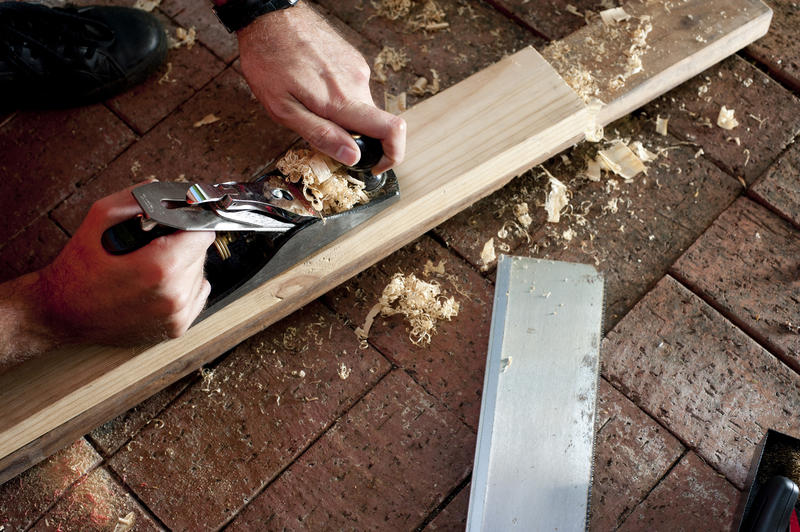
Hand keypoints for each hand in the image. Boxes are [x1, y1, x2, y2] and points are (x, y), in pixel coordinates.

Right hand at [37, 185, 214, 344]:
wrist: (61, 313)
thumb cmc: (78, 269)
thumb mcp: (100, 218)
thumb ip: (139, 198)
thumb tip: (170, 190)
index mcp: (161, 268)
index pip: (203, 233)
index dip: (190, 223)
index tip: (179, 222)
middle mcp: (174, 296)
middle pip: (201, 253)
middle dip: (182, 244)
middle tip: (153, 245)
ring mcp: (177, 316)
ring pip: (199, 274)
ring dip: (183, 265)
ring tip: (150, 266)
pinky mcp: (177, 328)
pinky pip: (196, 294)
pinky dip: (183, 285)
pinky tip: (157, 283)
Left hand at [237, 2, 405, 173]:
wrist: (269, 16)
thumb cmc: (269, 61)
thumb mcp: (284, 110)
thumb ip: (321, 134)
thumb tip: (353, 156)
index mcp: (341, 100)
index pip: (391, 131)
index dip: (392, 155)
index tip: (375, 165)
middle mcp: (357, 83)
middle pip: (373, 124)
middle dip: (353, 136)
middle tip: (321, 129)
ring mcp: (357, 68)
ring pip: (361, 107)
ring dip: (343, 115)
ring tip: (310, 101)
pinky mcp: (354, 59)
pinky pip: (354, 89)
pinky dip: (340, 97)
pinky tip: (314, 86)